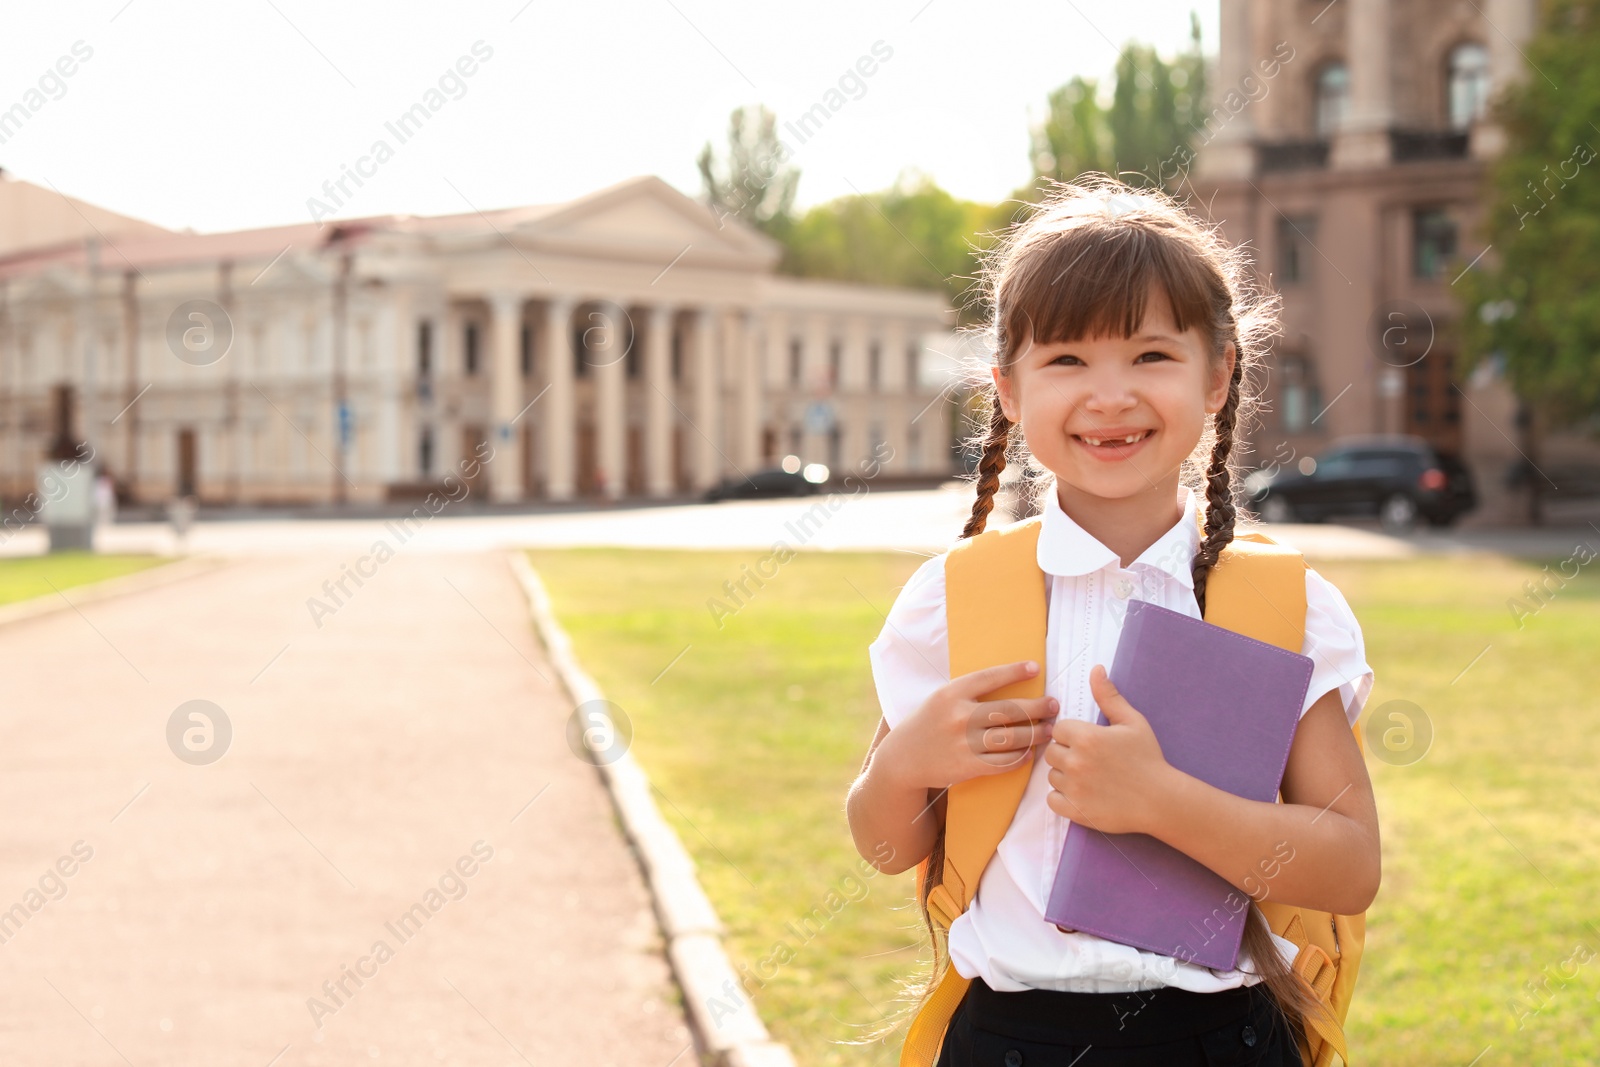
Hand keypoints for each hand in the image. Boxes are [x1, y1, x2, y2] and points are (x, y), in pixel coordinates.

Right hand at [877, 660, 1059, 791]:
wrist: (903, 758)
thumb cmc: (927, 724)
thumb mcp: (941, 699)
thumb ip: (968, 692)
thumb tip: (1009, 682)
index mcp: (951, 694)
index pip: (989, 677)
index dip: (1014, 671)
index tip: (1035, 668)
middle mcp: (958, 716)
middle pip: (1009, 710)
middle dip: (1038, 707)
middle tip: (1053, 705)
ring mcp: (964, 743)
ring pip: (1012, 737)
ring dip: (1036, 734)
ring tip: (1048, 730)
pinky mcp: (967, 766)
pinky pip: (1003, 762)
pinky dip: (1021, 757)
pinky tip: (1029, 753)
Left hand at [1044, 664, 1173, 835]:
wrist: (1161, 799)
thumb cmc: (1147, 758)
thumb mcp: (1132, 722)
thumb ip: (1108, 696)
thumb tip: (1096, 669)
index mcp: (1086, 737)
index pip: (1059, 729)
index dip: (1073, 735)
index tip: (1090, 743)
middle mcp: (1076, 762)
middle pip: (1052, 752)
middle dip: (1067, 754)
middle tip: (1091, 761)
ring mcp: (1074, 788)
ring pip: (1051, 776)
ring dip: (1065, 776)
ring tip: (1090, 778)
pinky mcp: (1074, 811)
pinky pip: (1052, 800)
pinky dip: (1063, 798)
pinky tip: (1082, 794)